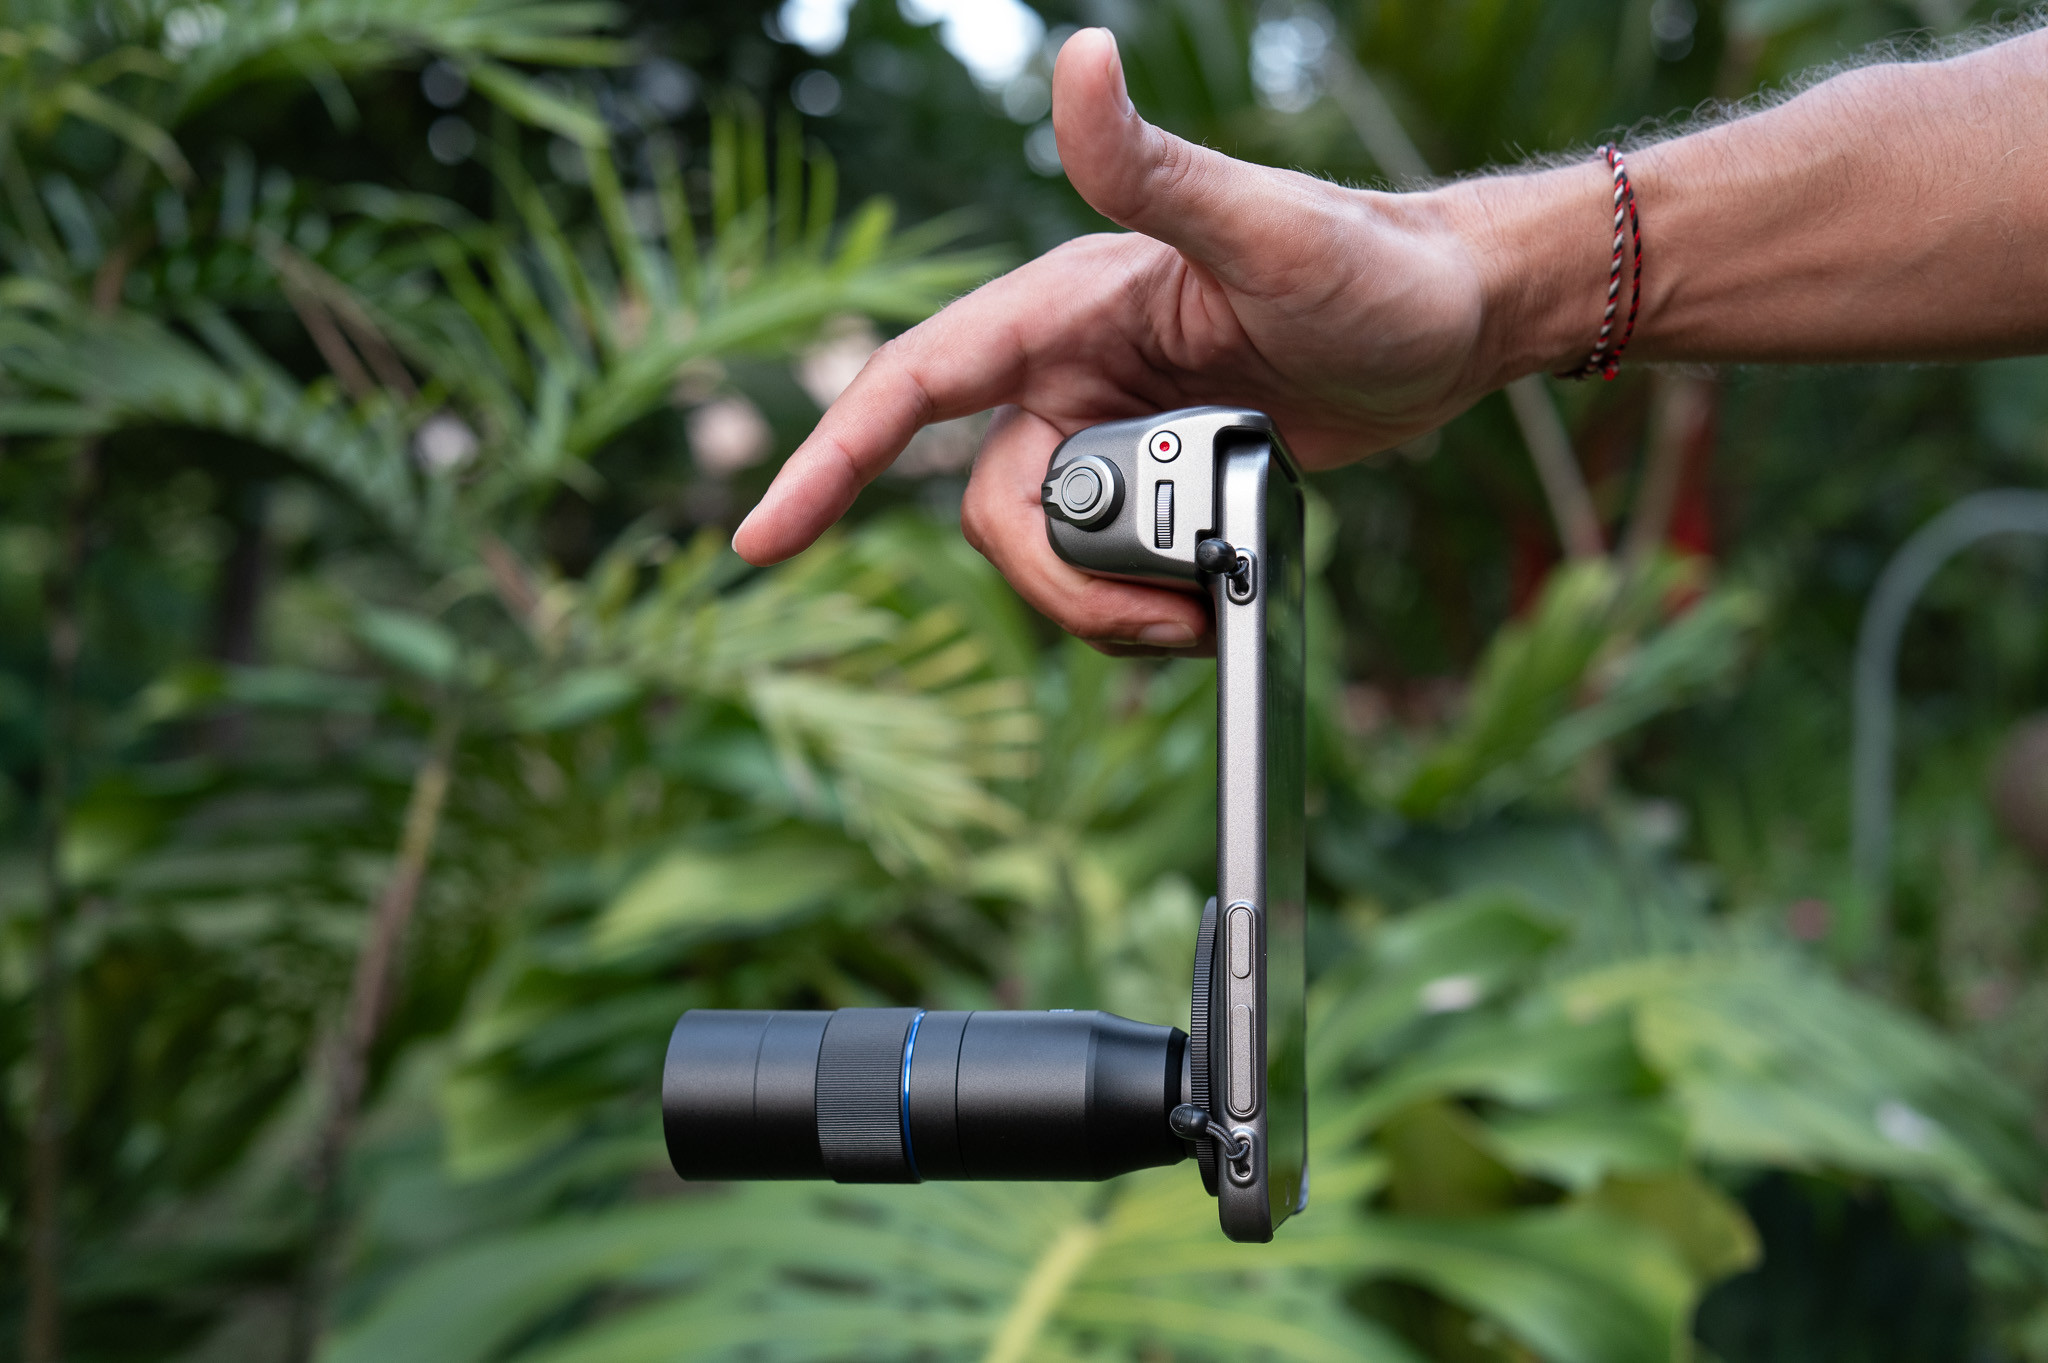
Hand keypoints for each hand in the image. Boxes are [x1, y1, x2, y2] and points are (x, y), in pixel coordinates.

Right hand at [732, 27, 1593, 650]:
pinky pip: (1110, 567)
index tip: (763, 541)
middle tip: (1164, 617)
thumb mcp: (1267, 227)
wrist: (1453, 326)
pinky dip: (1143, 603)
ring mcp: (1110, 431)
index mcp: (1065, 309)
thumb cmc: (1373, 267)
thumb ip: (1156, 167)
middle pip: (995, 508)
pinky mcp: (1157, 481)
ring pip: (1050, 549)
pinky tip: (1210, 603)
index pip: (914, 386)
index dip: (830, 464)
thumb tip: (1076, 56)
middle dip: (1061, 582)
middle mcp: (1069, 371)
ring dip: (1110, 605)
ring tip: (1206, 612)